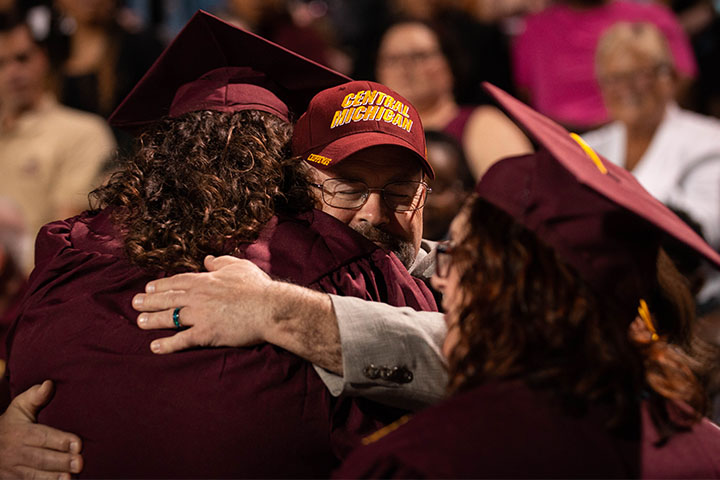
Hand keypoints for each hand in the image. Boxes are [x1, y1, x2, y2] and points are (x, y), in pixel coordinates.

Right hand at [0, 380, 82, 478]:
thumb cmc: (10, 424)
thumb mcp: (18, 408)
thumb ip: (34, 397)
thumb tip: (49, 384)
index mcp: (20, 432)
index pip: (42, 436)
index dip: (60, 440)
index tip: (78, 443)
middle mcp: (16, 452)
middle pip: (40, 458)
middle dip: (61, 461)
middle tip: (80, 463)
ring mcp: (13, 469)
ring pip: (34, 475)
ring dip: (53, 477)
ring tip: (70, 478)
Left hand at [133, 255, 276, 353]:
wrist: (270, 308)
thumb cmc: (258, 287)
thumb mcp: (239, 266)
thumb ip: (221, 261)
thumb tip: (208, 259)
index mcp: (204, 280)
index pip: (176, 281)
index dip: (160, 285)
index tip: (148, 288)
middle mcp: (197, 297)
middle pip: (167, 298)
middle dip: (149, 301)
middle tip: (134, 304)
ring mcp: (200, 316)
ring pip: (169, 318)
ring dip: (152, 320)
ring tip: (139, 322)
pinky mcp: (206, 334)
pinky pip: (181, 340)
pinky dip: (167, 344)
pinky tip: (155, 347)